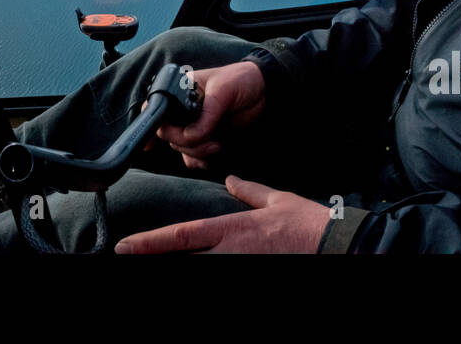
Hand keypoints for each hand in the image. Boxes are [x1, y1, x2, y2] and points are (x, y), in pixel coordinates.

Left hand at [113, 176, 327, 253]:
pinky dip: (201, 274)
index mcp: (231, 228)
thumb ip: (248, 191)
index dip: (150, 242)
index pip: (182, 235)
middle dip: (154, 260)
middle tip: (127, 259)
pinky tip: (190, 269)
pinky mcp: (250, 274)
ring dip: (175, 268)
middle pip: (182, 260)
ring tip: (150, 266)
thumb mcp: (275, 199)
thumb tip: (231, 180)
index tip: (125, 246)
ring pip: (198, 273)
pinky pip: (219, 278)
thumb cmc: (306, 223)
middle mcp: (230, 251)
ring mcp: (239, 267)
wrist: (334, 245)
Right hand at [152, 61, 264, 168]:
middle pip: (168, 134)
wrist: (264, 91)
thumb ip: (206, 115)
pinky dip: (197, 160)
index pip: (157, 108)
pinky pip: (192, 155)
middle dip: (185, 142)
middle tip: (209, 140)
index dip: (152, 126)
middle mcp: (182, 108)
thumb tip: (191, 136)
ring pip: (181, 147)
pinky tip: (208, 161)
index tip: (149, 145)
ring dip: (196, 152)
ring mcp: (194, 124)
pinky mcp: (206, 137)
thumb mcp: (222, 91)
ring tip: (217, 145)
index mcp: (180, 90)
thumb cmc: (241, 80)